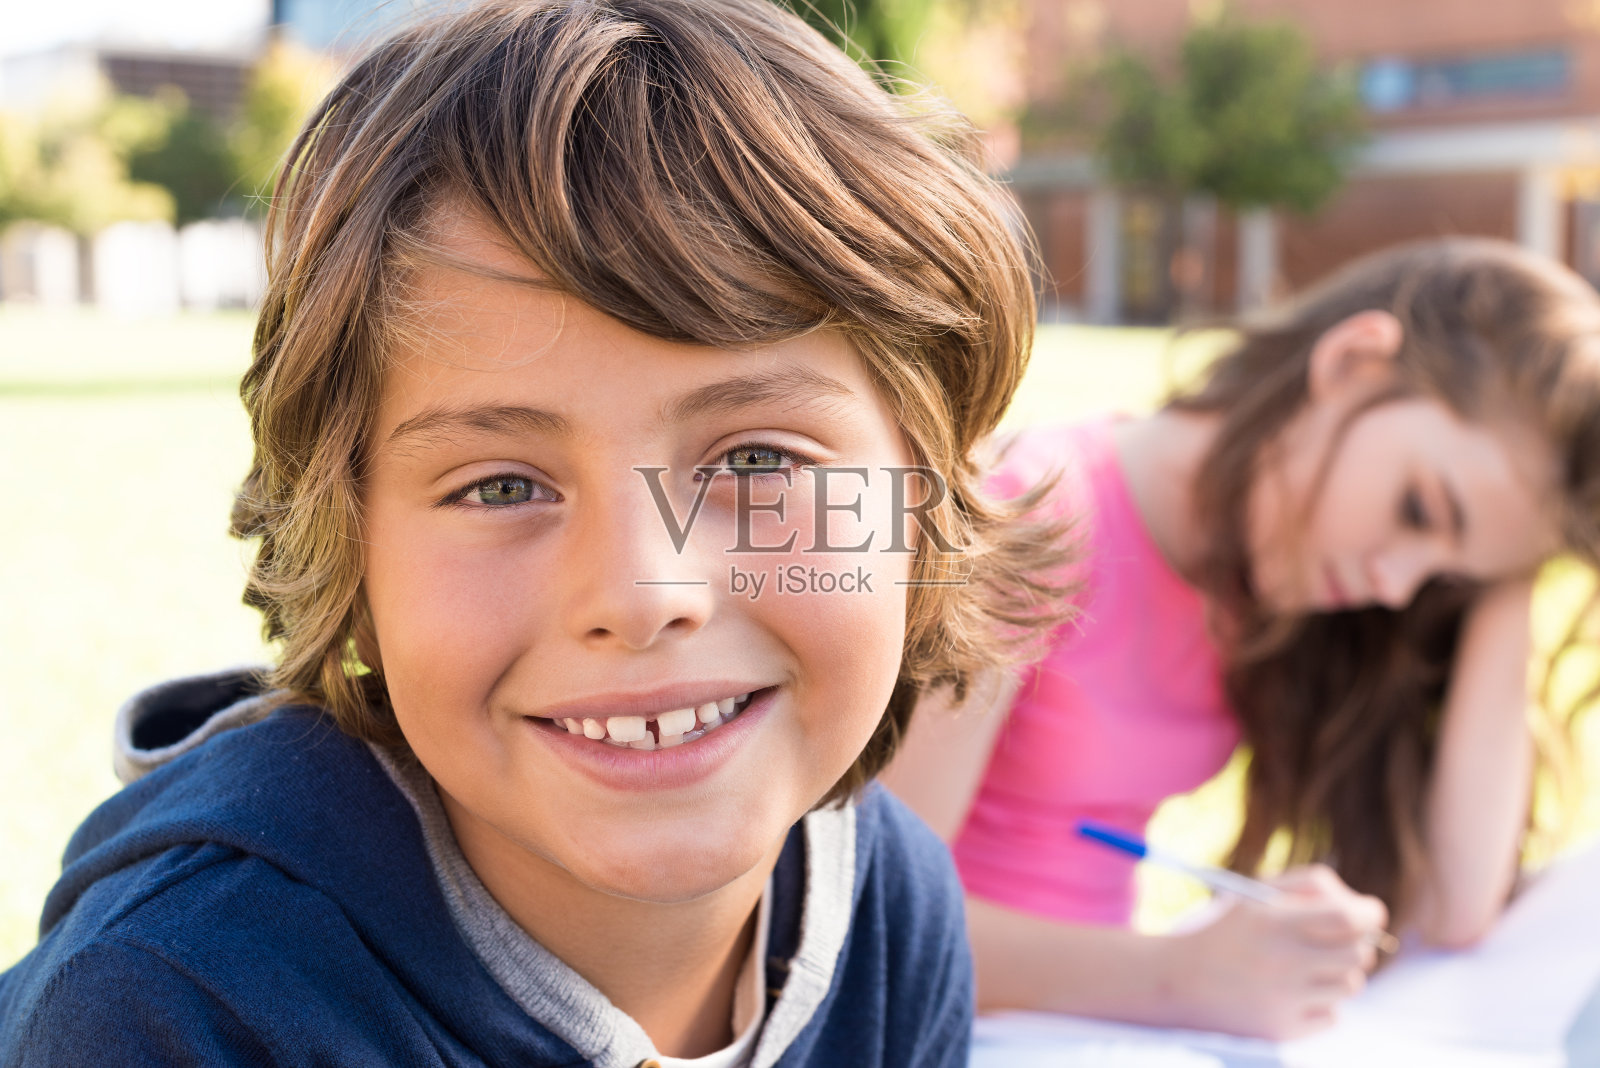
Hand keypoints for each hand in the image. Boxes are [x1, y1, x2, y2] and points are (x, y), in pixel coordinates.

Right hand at [1163, 864, 1388, 1039]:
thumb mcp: (1258, 895)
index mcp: (1274, 922)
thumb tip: (1363, 908)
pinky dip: (1321, 1003)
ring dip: (1338, 973)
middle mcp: (1282, 962)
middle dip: (1357, 943)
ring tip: (1307, 967)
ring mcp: (1284, 1000)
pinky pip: (1332, 1015)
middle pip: (1359, 953)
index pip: (1350, 918)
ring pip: (1350, 985)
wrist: (1179, 981)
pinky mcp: (1283, 1030)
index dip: (1369, 913)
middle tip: (1338, 940)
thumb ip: (1310, 886)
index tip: (1369, 914)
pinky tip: (1291, 994)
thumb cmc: (1228, 931)